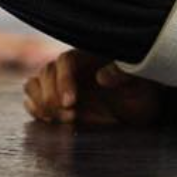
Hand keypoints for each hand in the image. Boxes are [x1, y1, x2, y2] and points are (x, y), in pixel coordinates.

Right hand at [24, 49, 164, 125]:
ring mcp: (61, 83)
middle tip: (70, 116)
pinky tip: (49, 120)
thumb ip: (124, 74)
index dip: (63, 80)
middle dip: (52, 97)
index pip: (66, 60)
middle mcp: (72, 67)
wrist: (141, 107)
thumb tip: (101, 77)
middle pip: (46, 72)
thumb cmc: (142, 89)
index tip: (70, 102)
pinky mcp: (56, 101)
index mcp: (90, 56)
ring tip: (60, 120)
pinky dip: (35, 109)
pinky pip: (33, 99)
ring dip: (41, 103)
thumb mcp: (141, 81)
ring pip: (34, 83)